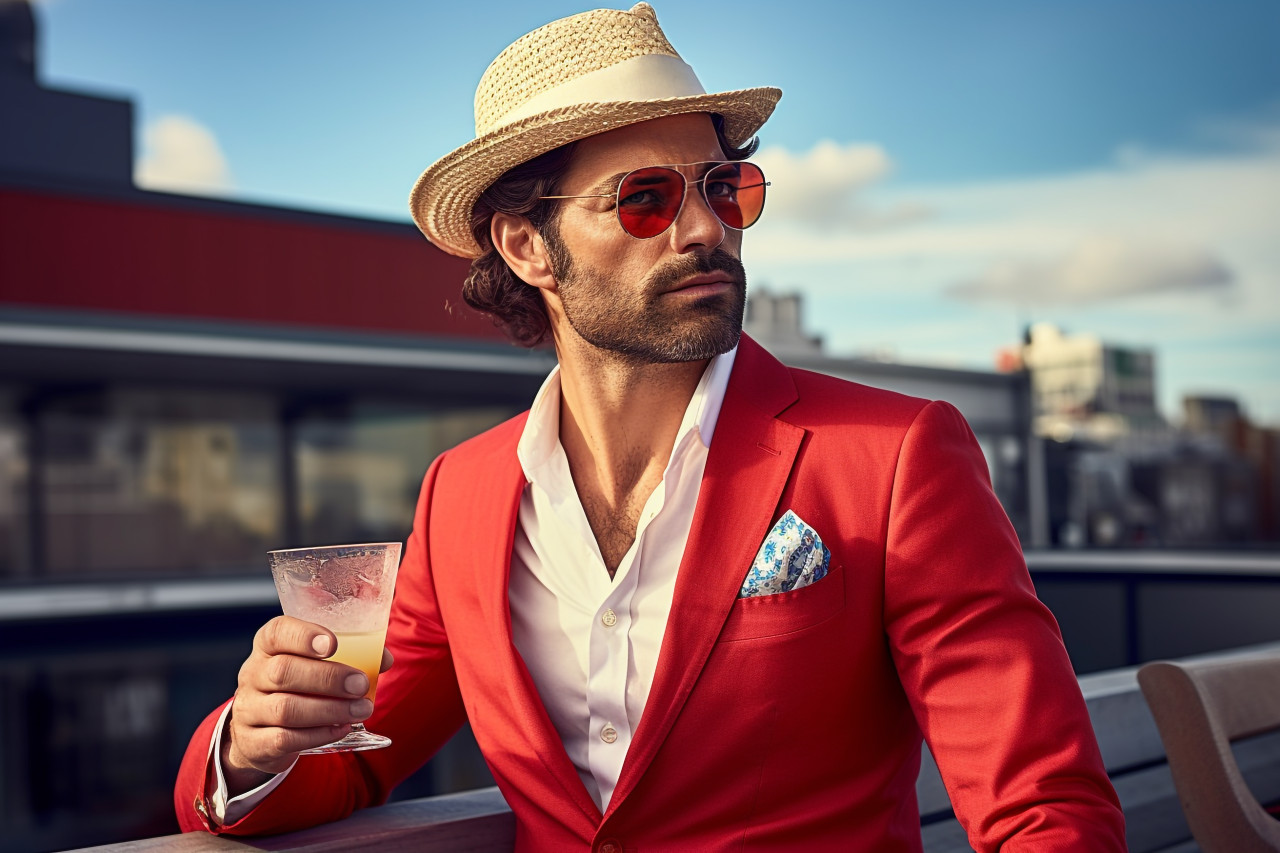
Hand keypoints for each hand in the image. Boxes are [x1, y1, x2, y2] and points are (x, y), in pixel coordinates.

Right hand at [220, 615, 393, 795]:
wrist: (260, 731)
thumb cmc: (296, 686)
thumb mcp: (314, 665)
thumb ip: (349, 656)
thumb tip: (383, 659)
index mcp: (268, 645)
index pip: (278, 632)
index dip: (304, 636)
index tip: (333, 644)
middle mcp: (254, 673)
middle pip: (283, 672)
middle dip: (328, 678)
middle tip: (360, 684)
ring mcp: (249, 709)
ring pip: (285, 709)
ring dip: (329, 710)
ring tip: (361, 710)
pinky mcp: (254, 741)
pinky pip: (284, 739)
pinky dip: (318, 734)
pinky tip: (340, 729)